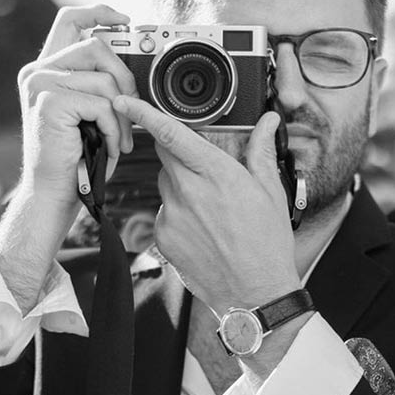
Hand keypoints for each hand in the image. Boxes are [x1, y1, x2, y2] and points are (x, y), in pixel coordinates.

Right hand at [17, 4, 136, 206]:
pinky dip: (113, 128)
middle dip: (125, 77)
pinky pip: (102, 104)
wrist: (52, 193)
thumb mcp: (87, 114)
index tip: (125, 20)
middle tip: (133, 111)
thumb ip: (97, 84)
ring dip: (122, 114)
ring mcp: (40, 83)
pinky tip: (108, 147)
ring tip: (119, 141)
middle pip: (96, 45)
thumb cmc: (74, 159)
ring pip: (104, 80)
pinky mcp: (49, 101)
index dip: (99, 12)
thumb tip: (130, 65)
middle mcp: (37, 70)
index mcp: (45, 69)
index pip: (70, 20)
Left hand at [111, 97, 299, 314]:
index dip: (143, 112)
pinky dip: (177, 214)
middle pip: (165, 154)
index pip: (171, 134)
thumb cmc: (267, 244)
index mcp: (217, 173)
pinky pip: (163, 212)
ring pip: (165, 184)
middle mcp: (189, 191)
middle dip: (177, 151)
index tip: (123, 100)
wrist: (254, 294)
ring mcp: (172, 215)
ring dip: (180, 185)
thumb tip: (268, 122)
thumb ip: (262, 151)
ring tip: (210, 210)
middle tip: (203, 170)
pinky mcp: (162, 236)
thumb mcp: (271, 192)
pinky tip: (201, 230)